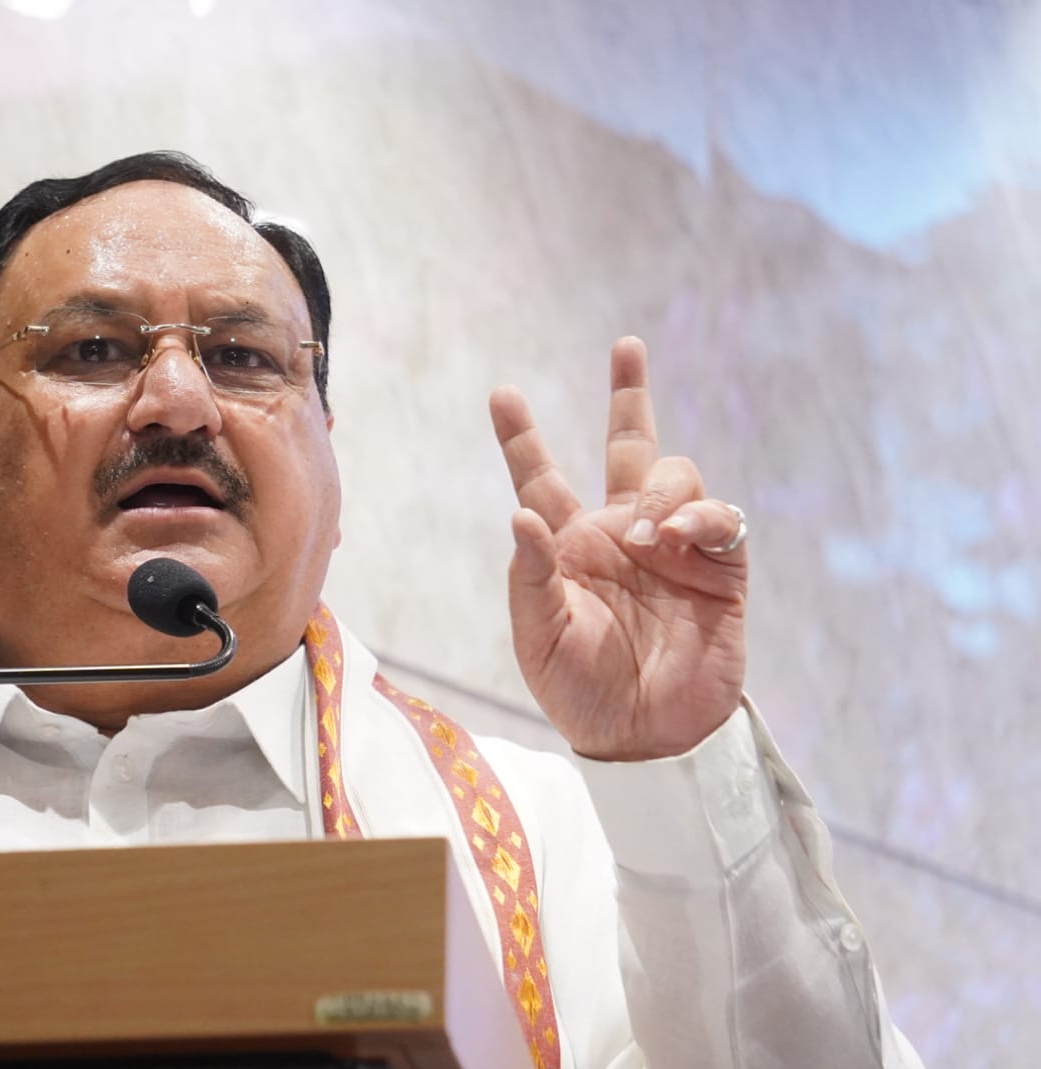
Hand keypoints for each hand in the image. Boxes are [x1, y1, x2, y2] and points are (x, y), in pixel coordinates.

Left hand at [489, 337, 747, 760]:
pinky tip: (674, 539)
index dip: (522, 438)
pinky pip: (720, 520)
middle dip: (630, 396)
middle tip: (625, 347)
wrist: (645, 738)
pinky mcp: (719, 571)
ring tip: (645, 533)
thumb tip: (520, 515)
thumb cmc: (580, 690)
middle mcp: (620, 533)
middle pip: (628, 448)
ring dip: (662, 491)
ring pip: (676, 476)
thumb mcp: (540, 637)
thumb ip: (532, 577)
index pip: (541, 479)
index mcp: (568, 545)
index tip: (501, 394)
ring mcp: (672, 548)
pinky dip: (700, 518)